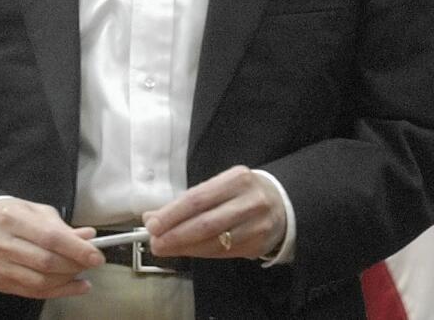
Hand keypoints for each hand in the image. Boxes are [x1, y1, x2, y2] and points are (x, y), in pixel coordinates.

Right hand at [0, 198, 103, 299]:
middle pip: (46, 262)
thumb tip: (88, 238)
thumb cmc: (10, 216)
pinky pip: (34, 293)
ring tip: (81, 272)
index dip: (76, 249)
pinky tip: (74, 286)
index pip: (49, 238)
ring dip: (67, 280)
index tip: (96, 256)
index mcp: (11, 218)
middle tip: (90, 262)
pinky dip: (59, 292)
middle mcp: (0, 243)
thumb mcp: (35, 211)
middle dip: (74, 265)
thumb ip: (61, 226)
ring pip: (41, 282)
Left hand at [143, 165, 285, 259]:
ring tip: (165, 249)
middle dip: (176, 235)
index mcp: (237, 179)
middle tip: (155, 243)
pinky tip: (187, 251)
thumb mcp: (218, 186)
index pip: (198, 198)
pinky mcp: (259, 245)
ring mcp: (257, 225)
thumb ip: (186, 201)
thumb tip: (151, 216)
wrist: (282, 204)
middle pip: (206, 222)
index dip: (172, 214)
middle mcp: (250, 201)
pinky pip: (224, 252)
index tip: (152, 225)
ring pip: (215, 241)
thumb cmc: (240, 193)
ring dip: (186, 248)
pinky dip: (201, 253)